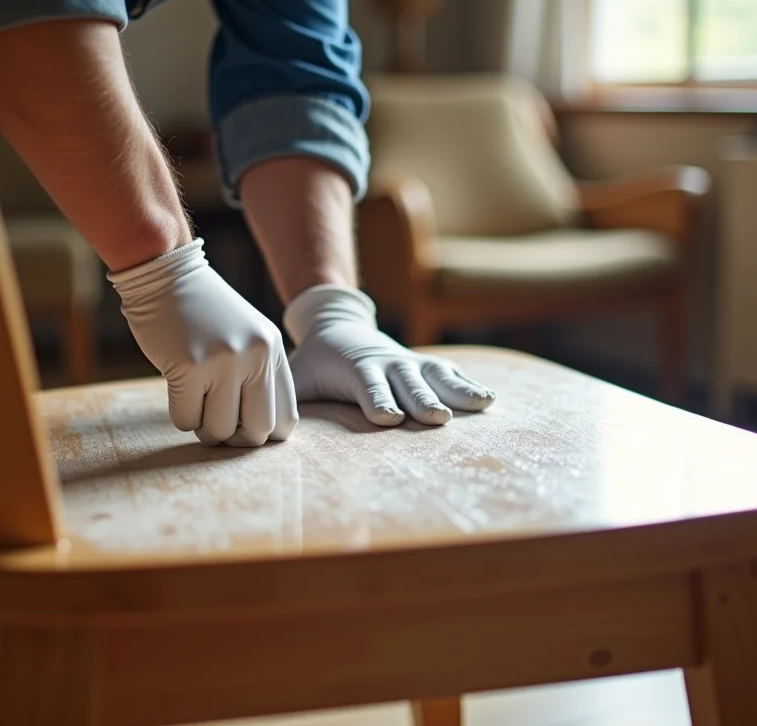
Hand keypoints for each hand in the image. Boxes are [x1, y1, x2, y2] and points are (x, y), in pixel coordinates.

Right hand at [110, 240, 296, 445]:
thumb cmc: (204, 313)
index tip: (241, 425)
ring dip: (202, 426)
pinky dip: (180, 414)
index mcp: (274, 350)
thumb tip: (264, 434)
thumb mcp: (248, 336)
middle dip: (233, 437)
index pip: (286, 420)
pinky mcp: (188, 366)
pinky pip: (185, 420)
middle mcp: (255, 356)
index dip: (262, 433)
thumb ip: (261, 377)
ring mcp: (223, 361)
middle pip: (256, 432)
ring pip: (218, 431)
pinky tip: (178, 387)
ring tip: (196, 398)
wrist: (166, 275)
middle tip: (215, 418)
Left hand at [284, 286, 495, 425]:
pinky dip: (469, 386)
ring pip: (435, 377)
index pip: (367, 387)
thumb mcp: (295, 377)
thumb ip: (286, 400)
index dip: (377, 400)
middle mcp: (387, 365)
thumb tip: (266, 431)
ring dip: (456, 391)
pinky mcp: (424, 367)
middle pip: (407, 384)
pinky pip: (450, 375)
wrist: (338, 325)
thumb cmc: (314, 362)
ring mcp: (409, 364)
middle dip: (422, 401)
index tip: (388, 417)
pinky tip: (490, 400)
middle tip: (436, 419)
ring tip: (481, 404)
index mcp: (355, 370)